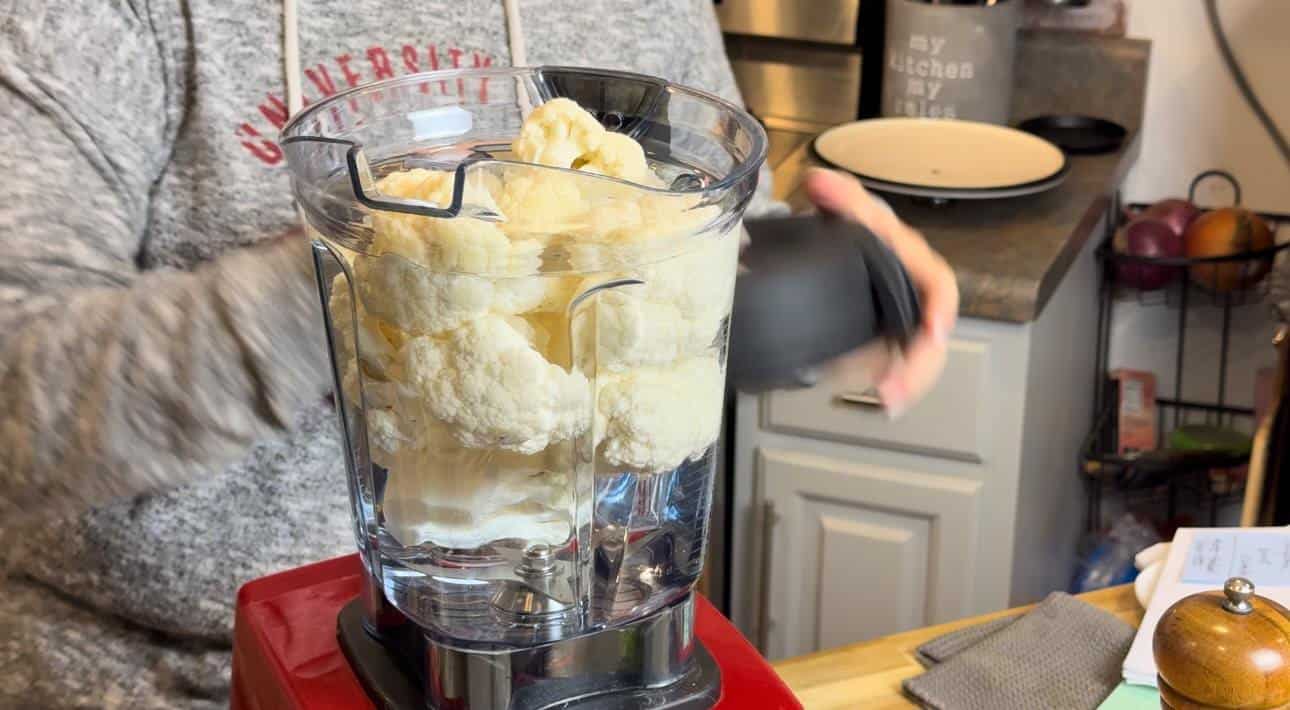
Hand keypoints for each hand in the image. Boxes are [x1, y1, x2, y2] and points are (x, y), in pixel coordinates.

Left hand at [803, 168, 958, 416]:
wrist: (831, 242)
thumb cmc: (851, 227)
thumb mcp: (849, 209)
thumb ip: (839, 196)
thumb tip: (821, 183)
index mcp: (911, 262)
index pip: (938, 286)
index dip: (941, 308)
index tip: (935, 332)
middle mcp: (912, 294)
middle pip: (930, 337)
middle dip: (919, 368)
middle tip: (896, 391)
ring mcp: (899, 321)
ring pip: (914, 359)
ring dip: (906, 383)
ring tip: (889, 402)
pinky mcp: (883, 342)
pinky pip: (892, 368)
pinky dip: (888, 385)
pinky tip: (881, 400)